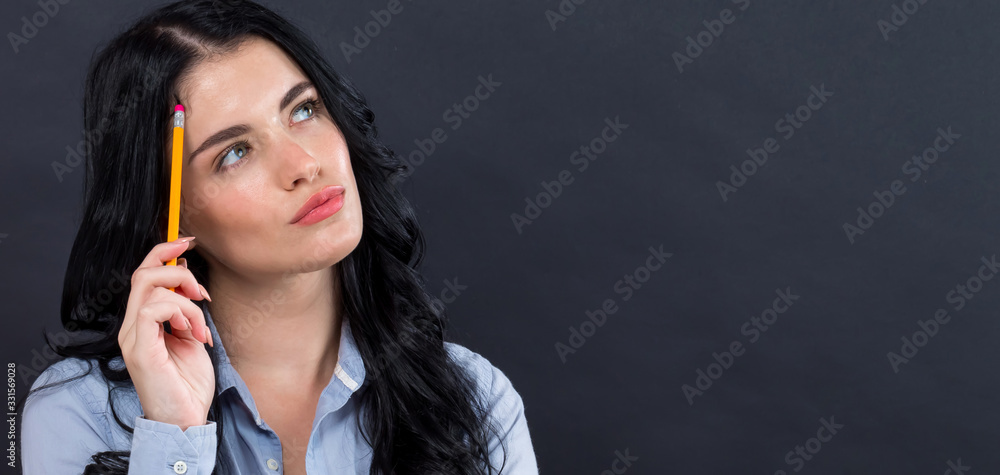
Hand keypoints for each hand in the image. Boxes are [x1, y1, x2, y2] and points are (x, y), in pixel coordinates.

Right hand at [117, 237, 214, 430]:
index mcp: (143, 322)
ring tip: (201, 326)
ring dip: (187, 301)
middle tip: (203, 293)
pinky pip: (153, 308)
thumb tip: (188, 279)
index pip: (144, 274)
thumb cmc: (190, 383)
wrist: (186, 419)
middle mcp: (133, 326)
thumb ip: (186, 310)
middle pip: (144, 273)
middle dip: (178, 270)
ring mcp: (133, 337)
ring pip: (150, 287)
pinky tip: (191, 332)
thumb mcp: (192, 336)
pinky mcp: (140, 349)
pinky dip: (179, 312)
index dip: (163, 252)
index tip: (187, 241)